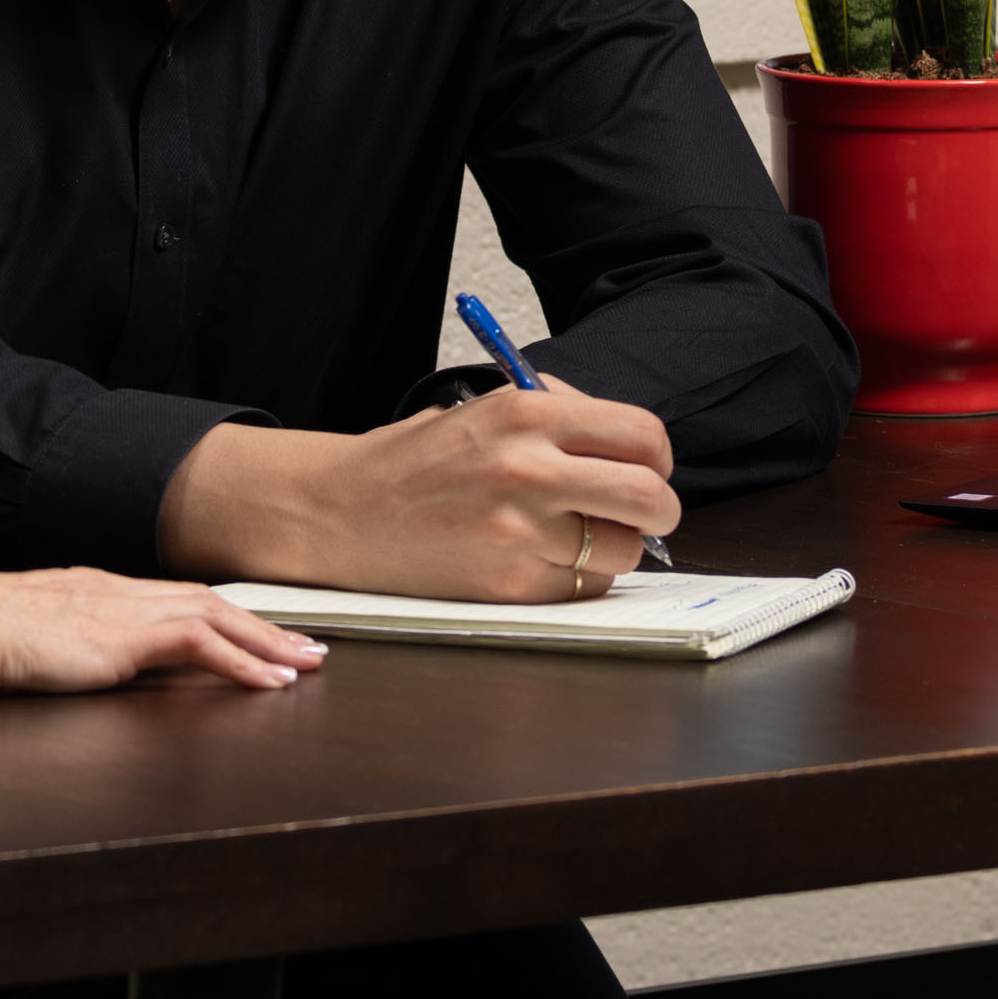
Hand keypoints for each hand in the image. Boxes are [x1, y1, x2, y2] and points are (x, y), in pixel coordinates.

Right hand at [0, 570, 328, 698]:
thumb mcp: (30, 640)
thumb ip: (62, 648)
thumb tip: (70, 664)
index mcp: (98, 591)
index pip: (177, 599)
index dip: (223, 617)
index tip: (254, 634)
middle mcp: (121, 592)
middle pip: (210, 602)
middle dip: (261, 626)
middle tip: (306, 646)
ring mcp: (126, 609)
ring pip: (218, 618)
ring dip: (268, 642)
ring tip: (305, 664)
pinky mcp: (128, 635)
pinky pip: (203, 645)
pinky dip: (244, 663)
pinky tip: (270, 682)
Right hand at [163, 382, 683, 601]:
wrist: (337, 510)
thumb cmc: (413, 462)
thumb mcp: (485, 409)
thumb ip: (558, 415)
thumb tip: (630, 446)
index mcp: (526, 413)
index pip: (642, 435)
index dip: (656, 459)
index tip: (649, 470)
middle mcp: (528, 469)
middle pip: (649, 498)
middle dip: (660, 511)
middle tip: (645, 515)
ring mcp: (518, 531)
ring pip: (622, 551)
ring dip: (614, 549)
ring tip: (575, 539)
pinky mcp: (506, 584)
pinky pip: (580, 589)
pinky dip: (575, 581)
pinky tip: (539, 563)